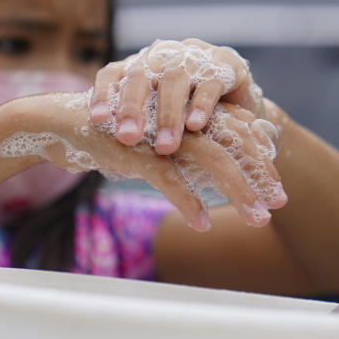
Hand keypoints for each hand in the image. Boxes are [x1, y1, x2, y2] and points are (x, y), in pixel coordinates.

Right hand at [2, 93, 285, 230]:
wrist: (58, 124)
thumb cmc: (111, 138)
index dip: (261, 163)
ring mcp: (158, 132)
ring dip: (238, 191)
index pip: (238, 133)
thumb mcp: (154, 149)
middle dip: (260, 177)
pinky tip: (202, 224)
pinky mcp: (134, 149)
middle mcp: (179, 118)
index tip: (278, 195)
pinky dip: (188, 201)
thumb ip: (184, 159)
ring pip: (211, 160)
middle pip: (234, 144)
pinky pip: (168, 177)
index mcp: (187, 114)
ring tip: (258, 219)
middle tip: (279, 206)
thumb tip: (216, 183)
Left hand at [88, 39, 264, 154]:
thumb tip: (97, 156)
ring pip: (176, 79)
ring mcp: (195, 56)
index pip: (114, 74)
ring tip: (165, 146)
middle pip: (142, 75)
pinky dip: (202, 104)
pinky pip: (211, 82)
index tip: (96, 120)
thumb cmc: (187, 121)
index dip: (104, 94)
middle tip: (128, 138)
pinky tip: (196, 126)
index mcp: (141, 66)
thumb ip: (133, 130)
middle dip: (133, 108)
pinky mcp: (226, 64)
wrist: (240, 110)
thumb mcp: (156, 123)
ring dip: (168, 114)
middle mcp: (164, 55)